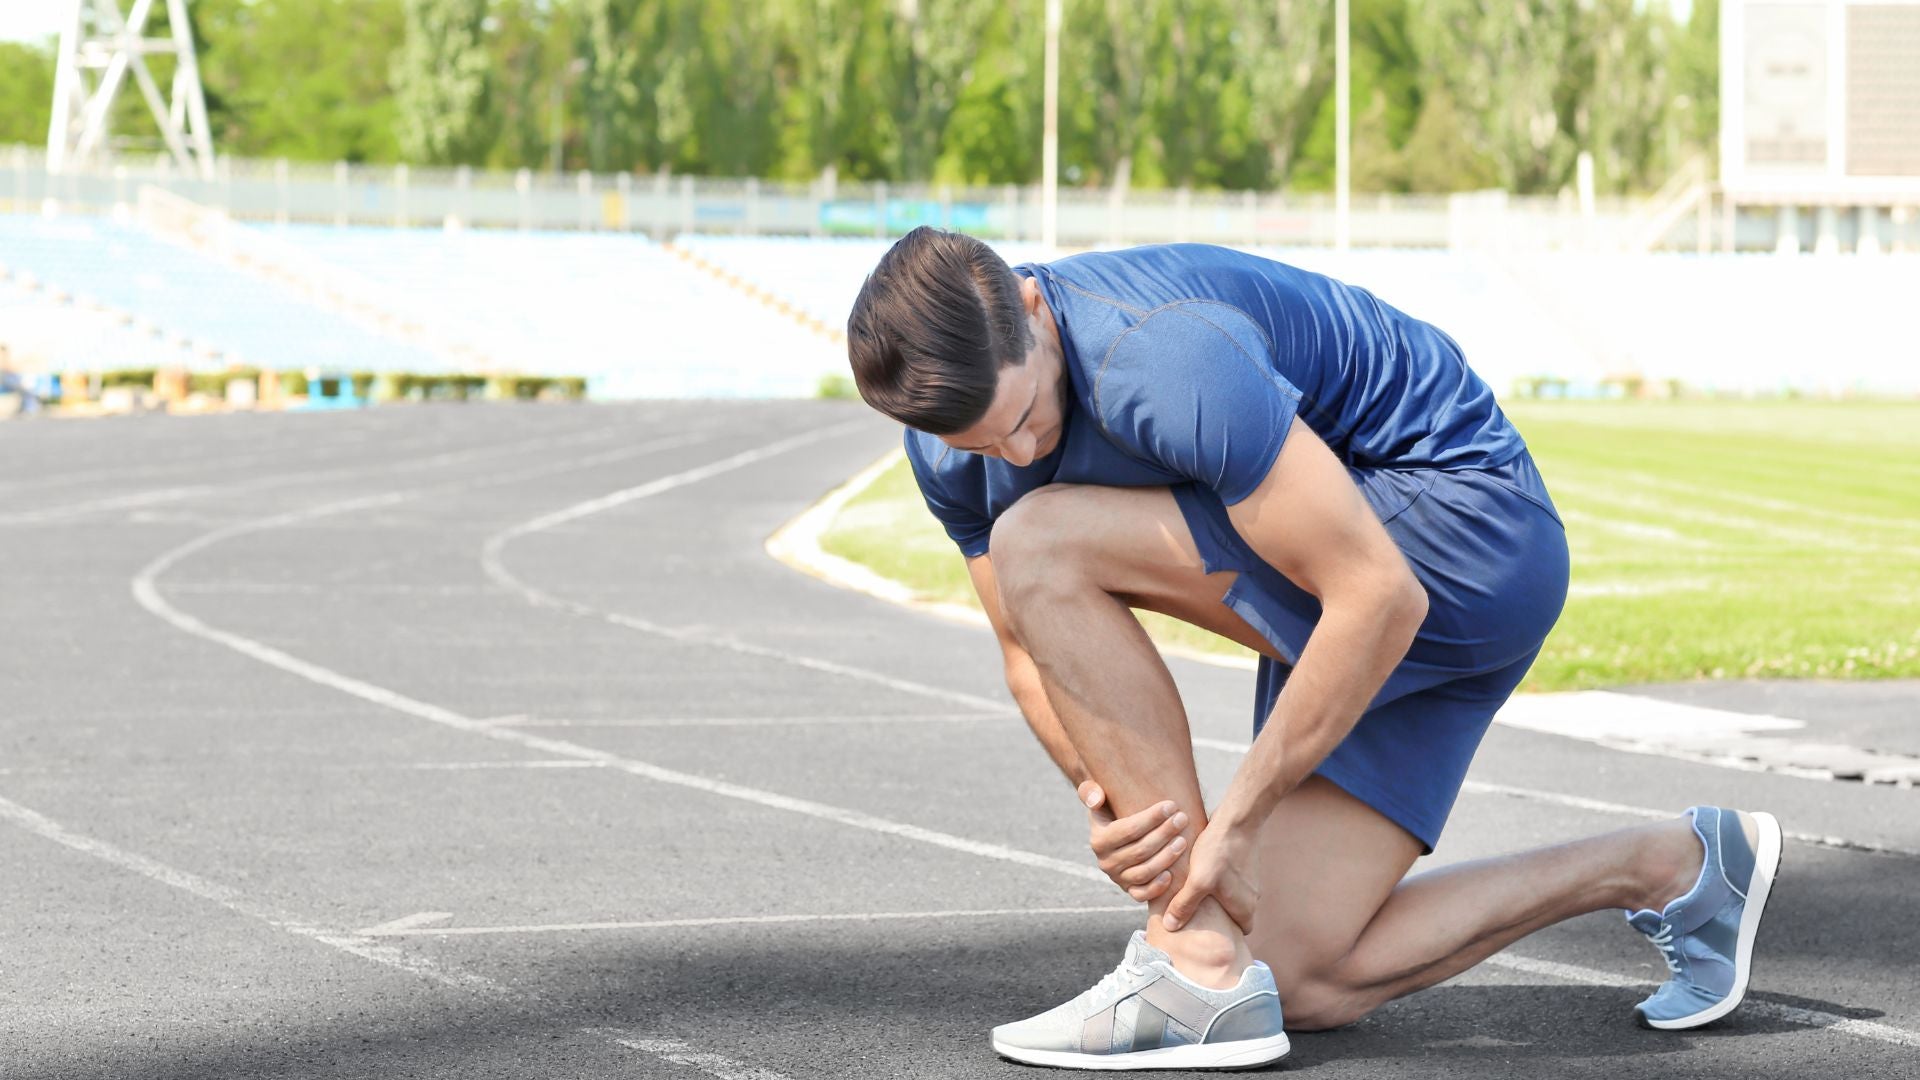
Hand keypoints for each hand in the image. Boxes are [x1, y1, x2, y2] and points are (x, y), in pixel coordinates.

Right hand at [1078, 780, 1189, 903]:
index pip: (1128, 830)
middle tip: (1182, 819)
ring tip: (1183, 840)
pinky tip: (1172, 874)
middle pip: (1140, 851)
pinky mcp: (1129, 890)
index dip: (1151, 818)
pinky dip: (1157, 887)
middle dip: (1164, 834)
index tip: (1171, 805)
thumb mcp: (1098, 798)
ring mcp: (1118, 879)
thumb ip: (1091, 791)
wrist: (1119, 833)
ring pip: (1144, 872)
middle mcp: (1105, 862)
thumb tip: (1096, 799)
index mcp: (1099, 840)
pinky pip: (1142, 894)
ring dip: (1166, 857)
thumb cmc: (1113, 810)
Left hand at [1162, 819, 1260, 934]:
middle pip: (1234, 916)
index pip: (1240, 932)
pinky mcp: (1244, 865)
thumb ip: (1185, 905)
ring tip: (1196, 891)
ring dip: (1217, 896)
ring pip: (1233, 897)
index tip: (1205, 930)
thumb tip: (1170, 926)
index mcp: (1245, 908)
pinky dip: (1219, 880)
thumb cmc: (1220, 852)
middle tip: (1196, 911)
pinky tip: (1203, 871)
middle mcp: (1252, 897)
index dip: (1224, 933)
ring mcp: (1250, 880)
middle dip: (1217, 916)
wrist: (1238, 819)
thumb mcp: (1198, 882)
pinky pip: (1232, 881)